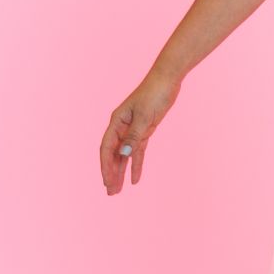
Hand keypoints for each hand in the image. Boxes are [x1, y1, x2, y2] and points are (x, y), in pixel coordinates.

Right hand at [100, 70, 180, 193]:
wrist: (167, 80)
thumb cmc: (154, 94)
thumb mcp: (144, 116)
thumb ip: (134, 136)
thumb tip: (124, 154)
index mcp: (117, 122)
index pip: (107, 148)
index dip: (105, 166)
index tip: (106, 181)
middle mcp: (121, 127)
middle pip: (113, 155)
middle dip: (111, 174)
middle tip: (111, 193)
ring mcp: (133, 130)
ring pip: (124, 156)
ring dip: (121, 173)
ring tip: (118, 190)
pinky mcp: (145, 131)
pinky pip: (138, 152)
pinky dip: (136, 165)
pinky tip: (135, 179)